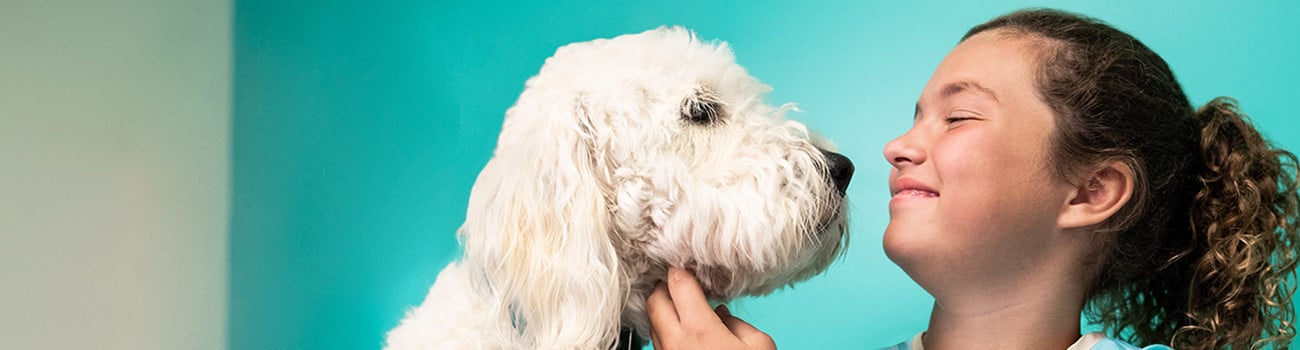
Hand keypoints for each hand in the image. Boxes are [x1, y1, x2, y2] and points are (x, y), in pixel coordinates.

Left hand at [645, 267, 775, 349]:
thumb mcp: (758, 346)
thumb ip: (738, 322)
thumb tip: (721, 313)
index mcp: (699, 330)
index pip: (678, 283)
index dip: (681, 268)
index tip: (687, 264)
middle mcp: (676, 343)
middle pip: (654, 300)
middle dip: (665, 286)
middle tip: (681, 282)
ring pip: (652, 322)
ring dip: (663, 309)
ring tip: (683, 306)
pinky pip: (658, 343)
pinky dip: (666, 331)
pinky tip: (684, 332)